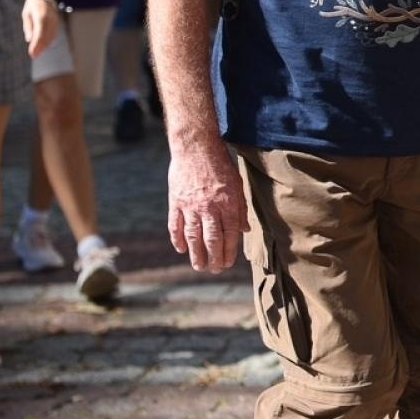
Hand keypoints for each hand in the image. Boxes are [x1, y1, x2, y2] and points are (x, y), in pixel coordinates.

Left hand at [21, 0, 56, 57]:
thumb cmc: (32, 4)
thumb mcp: (26, 14)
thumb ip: (28, 27)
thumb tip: (29, 40)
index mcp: (41, 17)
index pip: (39, 35)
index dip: (36, 45)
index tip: (32, 53)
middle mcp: (50, 20)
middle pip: (46, 37)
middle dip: (40, 47)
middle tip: (34, 55)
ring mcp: (55, 21)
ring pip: (51, 36)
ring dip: (45, 45)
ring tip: (37, 52)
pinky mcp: (56, 22)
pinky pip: (53, 33)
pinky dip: (49, 40)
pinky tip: (44, 45)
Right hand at [168, 141, 249, 272]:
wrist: (196, 148)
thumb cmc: (221, 165)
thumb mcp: (237, 184)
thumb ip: (240, 208)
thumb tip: (244, 230)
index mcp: (227, 204)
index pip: (230, 234)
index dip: (229, 251)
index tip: (228, 263)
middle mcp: (209, 208)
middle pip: (211, 240)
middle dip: (214, 258)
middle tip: (215, 270)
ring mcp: (190, 206)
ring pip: (193, 237)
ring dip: (196, 255)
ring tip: (199, 266)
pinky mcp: (176, 202)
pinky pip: (175, 226)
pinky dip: (177, 239)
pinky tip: (181, 249)